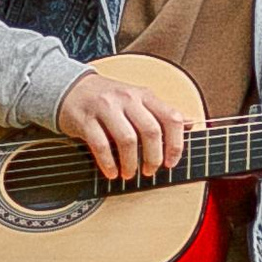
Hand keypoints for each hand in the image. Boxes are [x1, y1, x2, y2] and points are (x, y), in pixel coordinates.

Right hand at [57, 70, 187, 181]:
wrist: (70, 88)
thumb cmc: (109, 99)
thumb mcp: (138, 99)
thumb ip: (162, 112)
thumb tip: (192, 123)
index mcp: (144, 95)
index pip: (171, 118)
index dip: (176, 144)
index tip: (171, 162)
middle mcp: (127, 98)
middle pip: (150, 131)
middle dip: (153, 157)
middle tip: (150, 171)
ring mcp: (105, 107)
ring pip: (127, 139)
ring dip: (131, 163)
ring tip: (129, 174)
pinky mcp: (86, 119)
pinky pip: (101, 145)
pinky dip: (109, 164)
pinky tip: (112, 172)